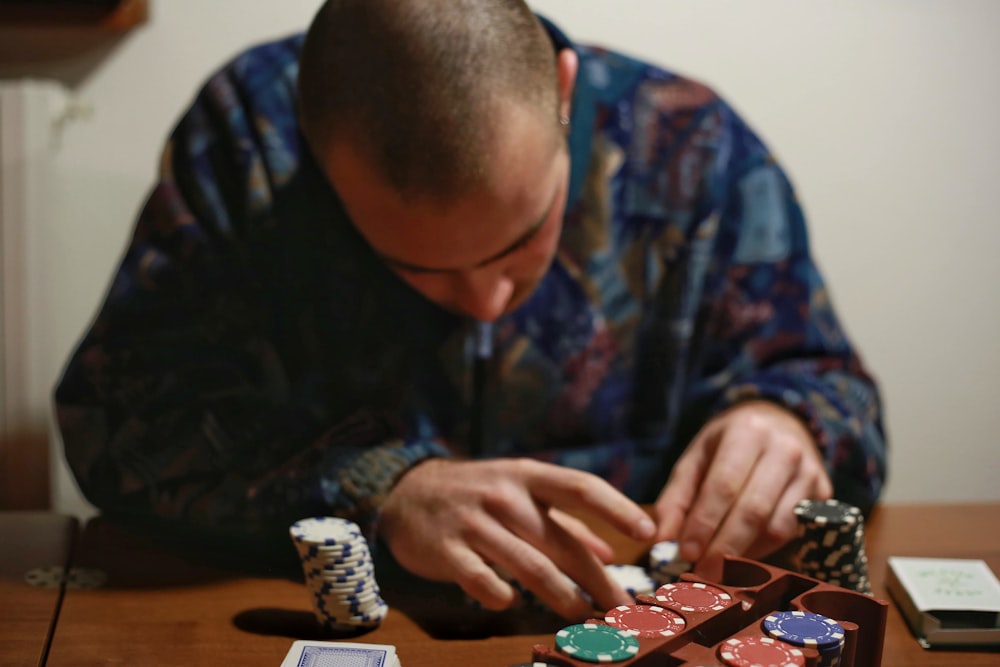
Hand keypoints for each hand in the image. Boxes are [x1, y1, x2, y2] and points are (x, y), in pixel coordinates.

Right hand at [378, 457, 655, 618]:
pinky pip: (479, 578)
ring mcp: (474, 522)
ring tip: (584, 617)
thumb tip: (610, 554)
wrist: (407, 492)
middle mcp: (504, 496)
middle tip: (625, 609)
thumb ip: (565, 520)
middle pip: (561, 541)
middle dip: (598, 580)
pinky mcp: (446, 549)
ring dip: (561, 594)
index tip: (649, 530)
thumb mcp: (520, 491)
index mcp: (528, 476)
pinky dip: (498, 594)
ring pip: (527, 564)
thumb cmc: (477, 493)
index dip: (616, 507)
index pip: (580, 487)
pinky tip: (511, 605)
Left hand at [653, 400, 832, 579]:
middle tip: (702, 570)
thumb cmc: (729, 445)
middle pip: (753, 509)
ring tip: (719, 564)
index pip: (724, 485)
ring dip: (745, 552)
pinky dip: (766, 548)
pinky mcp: (823, 493)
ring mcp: (809, 472)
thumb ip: (676, 498)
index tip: (687, 552)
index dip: (704, 523)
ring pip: (777, 526)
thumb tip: (663, 542)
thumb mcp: (697, 458)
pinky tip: (745, 552)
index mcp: (747, 432)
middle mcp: (784, 449)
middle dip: (724, 546)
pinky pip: (793, 532)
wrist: (780, 423)